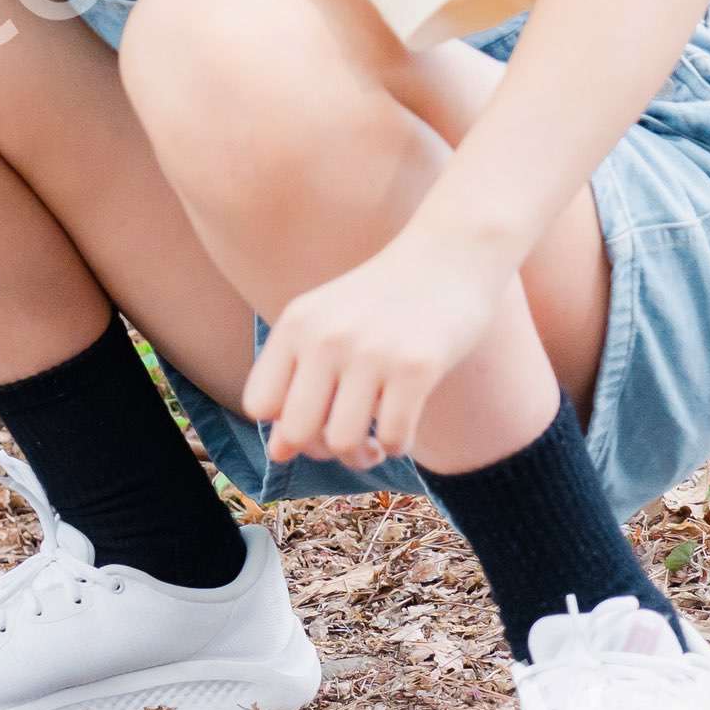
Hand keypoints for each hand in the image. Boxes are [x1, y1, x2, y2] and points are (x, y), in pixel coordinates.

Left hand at [245, 227, 511, 472]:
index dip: (282, 427)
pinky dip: (397, 446)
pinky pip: (394, 439)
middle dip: (321, 450)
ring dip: (361, 456)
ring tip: (373, 440)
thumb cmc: (385, 298)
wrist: (451, 253)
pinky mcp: (417, 367)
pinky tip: (402, 426)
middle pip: (296, 433)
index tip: (313, 419)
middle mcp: (325, 337)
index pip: (258, 405)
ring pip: (343, 443)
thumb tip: (278, 454)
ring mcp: (370, 352)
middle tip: (346, 439)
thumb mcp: (327, 322)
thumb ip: (296, 381)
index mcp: (296, 324)